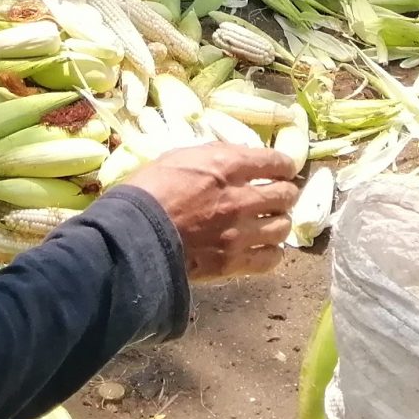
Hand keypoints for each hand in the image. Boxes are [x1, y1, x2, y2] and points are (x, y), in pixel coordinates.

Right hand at [124, 144, 298, 280]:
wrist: (133, 236)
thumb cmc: (148, 191)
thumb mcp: (177, 157)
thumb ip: (211, 156)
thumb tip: (237, 157)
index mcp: (226, 166)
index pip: (274, 161)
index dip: (284, 165)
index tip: (284, 168)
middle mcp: (240, 198)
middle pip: (285, 195)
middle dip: (284, 193)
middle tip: (278, 196)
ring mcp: (239, 233)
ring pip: (282, 227)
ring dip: (279, 222)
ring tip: (271, 223)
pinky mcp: (233, 262)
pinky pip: (271, 259)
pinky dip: (272, 253)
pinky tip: (264, 248)